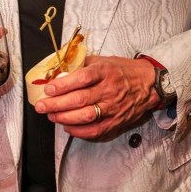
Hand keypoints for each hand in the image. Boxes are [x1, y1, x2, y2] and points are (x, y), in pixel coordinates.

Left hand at [33, 54, 159, 138]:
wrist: (150, 84)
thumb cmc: (124, 71)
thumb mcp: (104, 60)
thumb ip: (82, 65)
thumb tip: (59, 71)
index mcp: (105, 72)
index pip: (82, 79)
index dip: (63, 85)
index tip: (48, 89)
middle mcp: (109, 90)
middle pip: (79, 99)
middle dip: (56, 104)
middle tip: (41, 106)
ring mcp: (113, 107)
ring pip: (86, 116)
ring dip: (64, 117)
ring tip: (51, 115)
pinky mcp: (116, 121)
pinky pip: (95, 130)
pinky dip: (78, 131)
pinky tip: (67, 126)